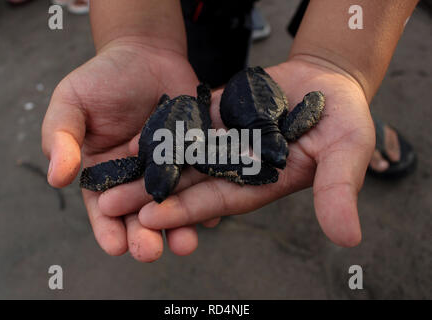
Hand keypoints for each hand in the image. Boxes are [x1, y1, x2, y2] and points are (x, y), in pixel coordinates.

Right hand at [42, 39, 218, 260]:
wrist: (145, 55)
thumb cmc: (102, 79)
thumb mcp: (72, 103)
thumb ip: (62, 138)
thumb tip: (57, 177)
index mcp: (103, 175)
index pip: (103, 210)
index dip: (107, 229)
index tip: (115, 246)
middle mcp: (137, 179)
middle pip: (140, 215)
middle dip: (145, 236)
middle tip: (151, 252)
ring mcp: (168, 170)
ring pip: (174, 205)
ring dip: (180, 226)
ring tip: (185, 244)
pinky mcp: (194, 156)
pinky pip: (201, 180)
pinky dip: (207, 197)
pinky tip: (214, 213)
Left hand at [100, 56, 374, 247]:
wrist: (329, 80)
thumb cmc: (345, 118)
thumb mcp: (346, 152)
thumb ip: (338, 190)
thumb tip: (348, 239)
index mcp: (260, 182)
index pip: (218, 201)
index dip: (186, 210)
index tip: (150, 218)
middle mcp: (236, 166)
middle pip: (189, 183)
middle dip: (151, 194)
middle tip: (110, 204)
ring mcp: (222, 139)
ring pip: (179, 156)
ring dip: (146, 166)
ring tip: (107, 174)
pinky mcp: (214, 114)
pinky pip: (184, 124)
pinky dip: (160, 131)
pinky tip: (130, 138)